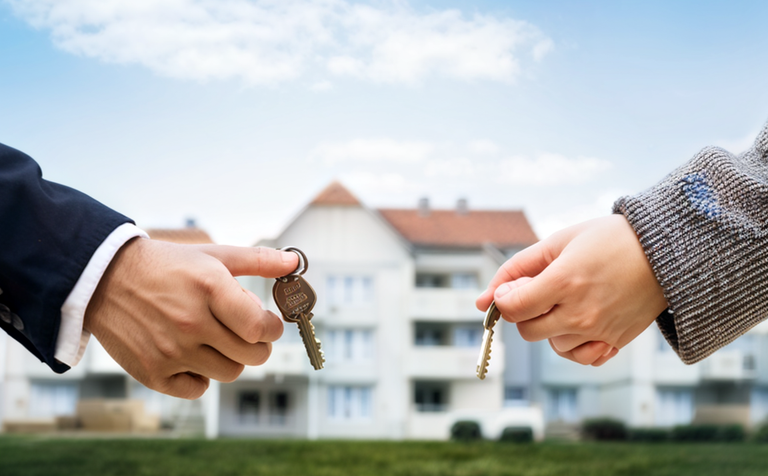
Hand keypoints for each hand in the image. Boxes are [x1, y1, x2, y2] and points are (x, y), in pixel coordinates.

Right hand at [84, 239, 298, 398]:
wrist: (104, 279)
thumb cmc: (167, 265)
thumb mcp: (212, 255)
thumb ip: (256, 260)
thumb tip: (294, 262)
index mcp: (210, 287)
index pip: (260, 327)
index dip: (272, 328)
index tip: (268, 324)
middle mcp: (191, 322)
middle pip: (251, 355)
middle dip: (258, 345)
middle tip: (248, 334)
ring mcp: (170, 350)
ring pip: (229, 373)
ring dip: (231, 358)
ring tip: (218, 340)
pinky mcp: (152, 372)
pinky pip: (197, 389)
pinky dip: (201, 377)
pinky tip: (193, 354)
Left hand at [476, 215, 667, 365]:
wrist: (665, 252)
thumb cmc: (610, 240)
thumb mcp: (559, 242)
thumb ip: (516, 269)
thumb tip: (481, 300)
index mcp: (564, 282)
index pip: (512, 309)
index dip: (505, 299)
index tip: (516, 287)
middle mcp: (580, 313)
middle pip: (527, 330)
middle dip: (526, 312)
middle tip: (544, 291)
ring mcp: (599, 331)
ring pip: (552, 344)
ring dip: (551, 325)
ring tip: (570, 299)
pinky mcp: (615, 342)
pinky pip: (580, 357)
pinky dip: (574, 344)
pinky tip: (582, 320)